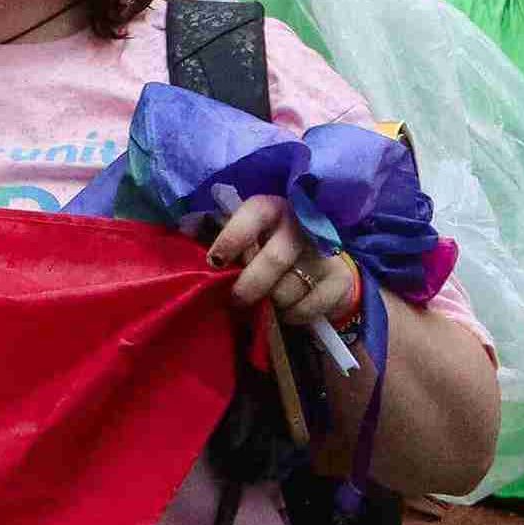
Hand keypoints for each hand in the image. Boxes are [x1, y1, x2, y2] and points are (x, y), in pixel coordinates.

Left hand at [207, 196, 363, 336]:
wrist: (322, 255)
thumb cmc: (269, 241)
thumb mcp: (244, 228)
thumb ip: (214, 228)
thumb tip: (185, 229)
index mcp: (272, 208)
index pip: (253, 215)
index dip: (231, 238)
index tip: (214, 262)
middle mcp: (301, 226)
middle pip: (274, 260)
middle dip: (249, 286)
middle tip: (235, 300)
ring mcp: (324, 253)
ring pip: (289, 289)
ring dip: (270, 304)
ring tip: (263, 303)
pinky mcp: (339, 279)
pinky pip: (308, 307)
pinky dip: (291, 315)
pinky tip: (285, 309)